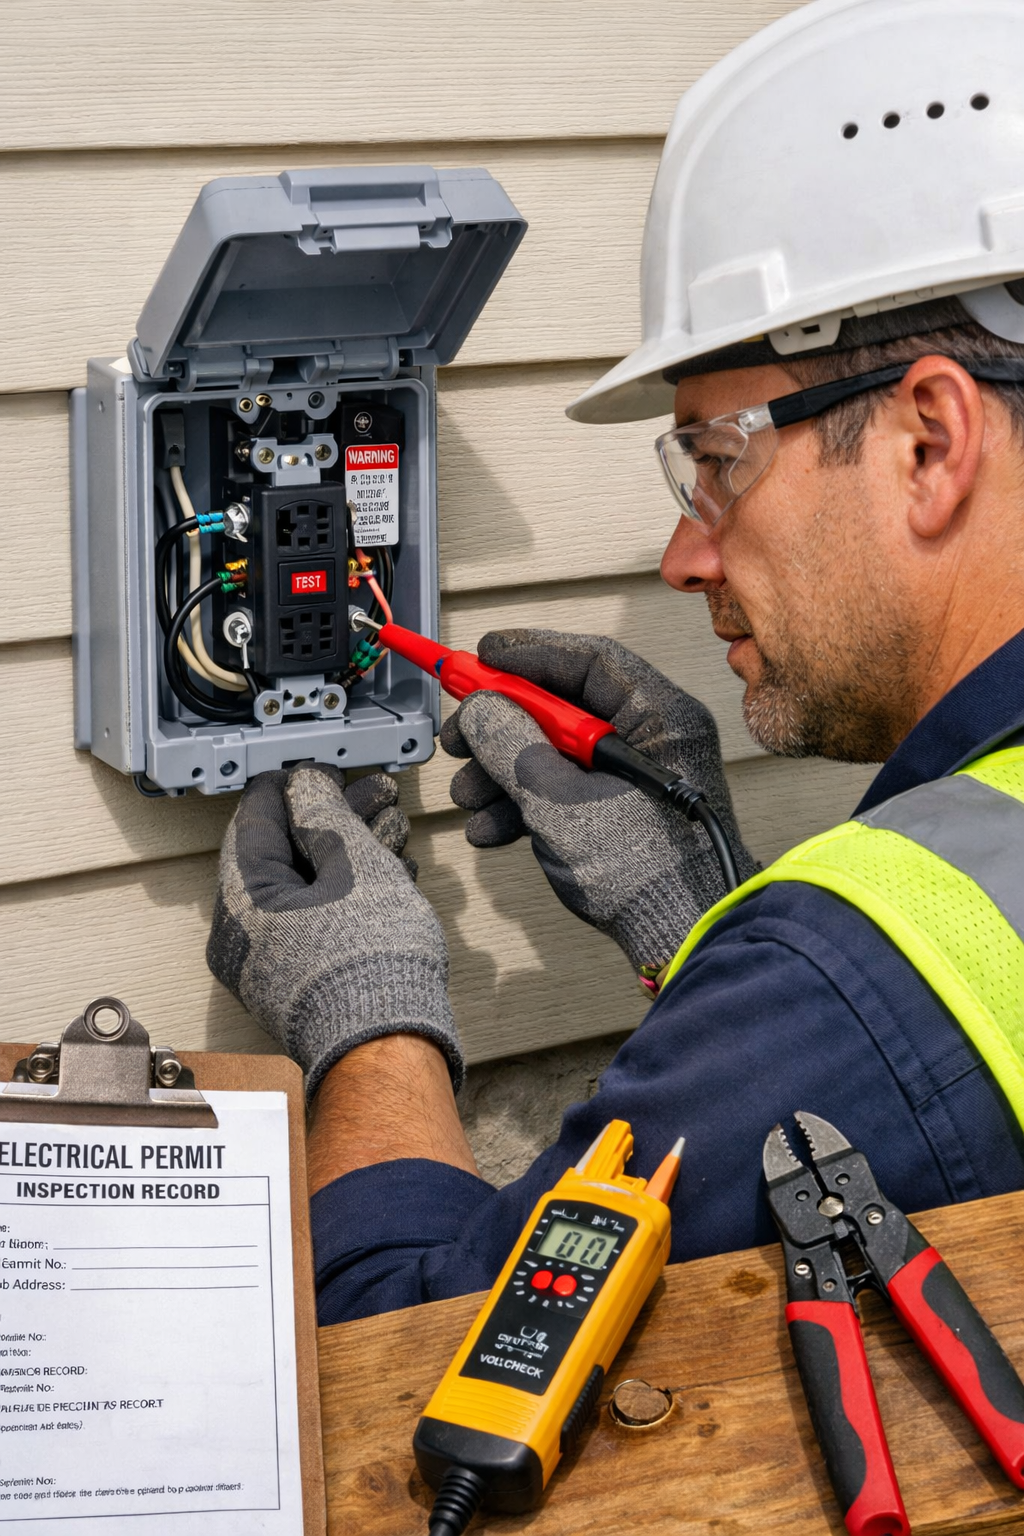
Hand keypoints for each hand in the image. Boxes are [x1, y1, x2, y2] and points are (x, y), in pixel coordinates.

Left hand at [207, 765, 461, 1097]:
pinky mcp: (302, 981)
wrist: (390, 1046)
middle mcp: (245, 935)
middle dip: (334, 818)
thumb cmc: (369, 964)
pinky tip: (390, 874)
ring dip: (350, 852)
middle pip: (285, 852)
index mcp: (242, 902)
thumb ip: (327, 814)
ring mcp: (272, 962)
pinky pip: (317, 918)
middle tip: (371, 795)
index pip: (254, 819)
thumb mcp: (354, 864)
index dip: (293, 784)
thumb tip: (307, 784)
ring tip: (392, 829)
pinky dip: (349, 891)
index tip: (320, 768)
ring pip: (307, 885)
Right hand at [440, 629, 756, 971]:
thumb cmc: (648, 876)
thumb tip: (480, 710)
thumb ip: (513, 749)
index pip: (591, 662)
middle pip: (564, 708)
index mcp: (662, 718)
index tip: (479, 658)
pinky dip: (524, 804)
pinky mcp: (623, 816)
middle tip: (457, 738)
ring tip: (467, 797)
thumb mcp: (560, 804)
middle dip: (502, 727)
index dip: (529, 655)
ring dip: (502, 773)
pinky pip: (566, 790)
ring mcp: (637, 780)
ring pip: (556, 753)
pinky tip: (490, 828)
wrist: (683, 944)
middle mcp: (654, 740)